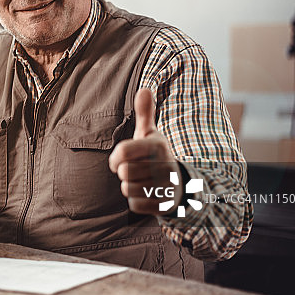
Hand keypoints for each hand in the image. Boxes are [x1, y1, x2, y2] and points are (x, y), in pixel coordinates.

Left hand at [108, 88, 182, 214]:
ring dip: (130, 187)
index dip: (115, 157)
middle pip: (124, 172)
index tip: (119, 159)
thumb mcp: (151, 134)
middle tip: (136, 170)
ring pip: (128, 189)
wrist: (179, 184)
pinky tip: (147, 194)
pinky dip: (136, 201)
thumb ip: (145, 114)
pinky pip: (135, 205)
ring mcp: (166, 187)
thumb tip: (144, 89)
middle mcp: (165, 166)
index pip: (123, 152)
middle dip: (125, 173)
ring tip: (142, 181)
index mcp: (158, 146)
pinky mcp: (164, 206)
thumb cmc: (156, 156)